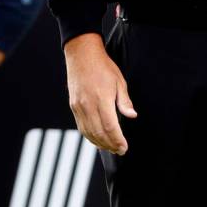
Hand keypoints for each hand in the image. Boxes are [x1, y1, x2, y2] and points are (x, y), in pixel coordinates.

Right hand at [63, 33, 136, 154]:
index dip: (117, 140)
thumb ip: (124, 101)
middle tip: (120, 151)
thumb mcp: (119, 81)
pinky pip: (81, 127)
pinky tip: (98, 140)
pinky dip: (90, 137)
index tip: (124, 147)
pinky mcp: (74, 107)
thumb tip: (132, 116)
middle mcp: (88, 105)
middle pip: (99, 133)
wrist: (82, 56)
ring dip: (100, 144)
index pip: (110, 126)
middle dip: (110, 145)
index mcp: (102, 98)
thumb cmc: (104, 67)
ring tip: (111, 148)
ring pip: (89, 133)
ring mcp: (79, 107)